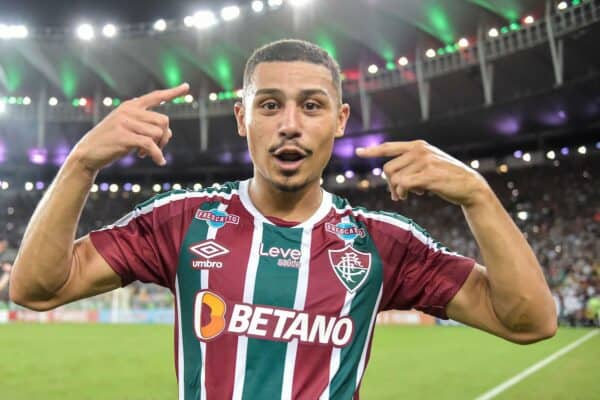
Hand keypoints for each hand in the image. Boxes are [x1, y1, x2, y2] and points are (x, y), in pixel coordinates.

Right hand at [70, 83, 189, 170]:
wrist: (87, 153)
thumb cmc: (111, 141)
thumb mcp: (127, 128)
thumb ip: (146, 125)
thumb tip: (168, 133)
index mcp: (130, 106)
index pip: (155, 96)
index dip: (172, 92)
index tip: (186, 86)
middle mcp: (128, 111)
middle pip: (163, 120)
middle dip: (164, 136)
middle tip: (156, 147)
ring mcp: (125, 123)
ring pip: (158, 133)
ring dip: (158, 147)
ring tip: (145, 154)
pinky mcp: (124, 137)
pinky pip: (150, 145)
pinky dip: (157, 155)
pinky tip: (159, 161)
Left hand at [356, 140, 489, 206]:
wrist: (469, 186)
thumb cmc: (446, 178)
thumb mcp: (428, 165)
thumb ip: (410, 166)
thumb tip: (391, 179)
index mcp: (418, 146)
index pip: (389, 147)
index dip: (372, 150)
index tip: (358, 151)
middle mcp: (419, 150)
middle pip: (387, 168)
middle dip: (389, 184)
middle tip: (398, 194)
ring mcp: (424, 161)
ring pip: (394, 178)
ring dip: (398, 191)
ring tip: (408, 195)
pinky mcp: (428, 175)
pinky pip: (403, 185)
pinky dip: (404, 193)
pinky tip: (416, 195)